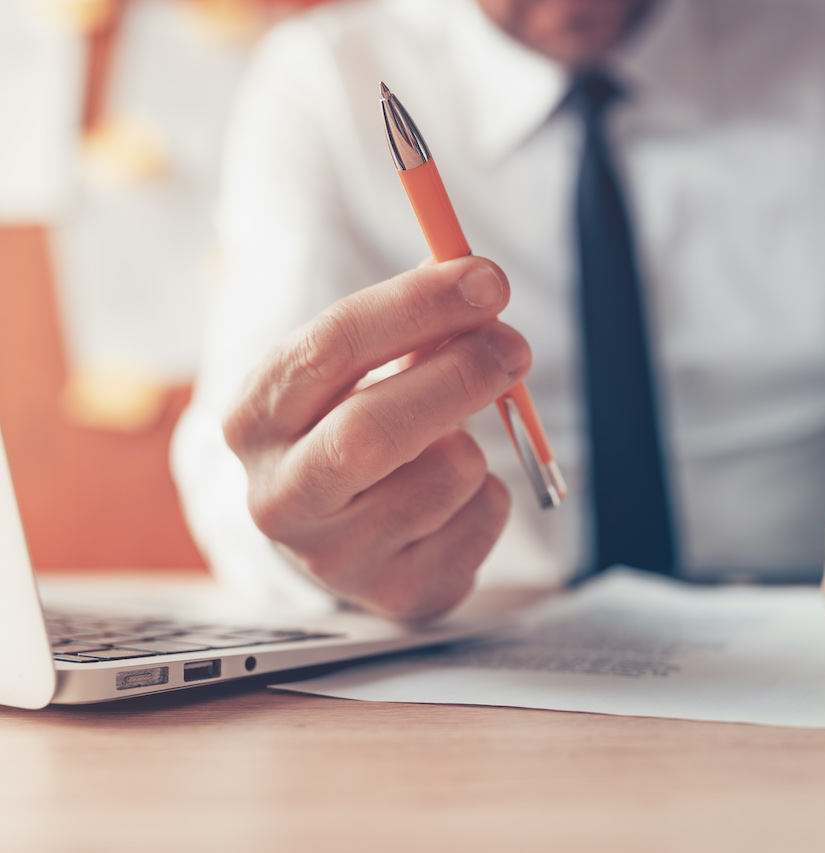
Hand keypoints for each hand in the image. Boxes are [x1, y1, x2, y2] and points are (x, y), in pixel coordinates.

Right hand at [223, 257, 530, 619]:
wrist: (338, 536)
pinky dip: (489, 492)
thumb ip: (413, 331)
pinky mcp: (398, 595)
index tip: (485, 280)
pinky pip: (482, 518)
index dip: (417, 307)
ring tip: (449, 445)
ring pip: (447, 474)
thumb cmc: (353, 426)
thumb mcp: (359, 372)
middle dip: (459, 376)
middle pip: (374, 431)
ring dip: (472, 443)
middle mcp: (280, 497)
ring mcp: (336, 558)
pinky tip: (452, 500)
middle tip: (513, 346)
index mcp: (256, 418)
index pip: (331, 348)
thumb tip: (482, 291)